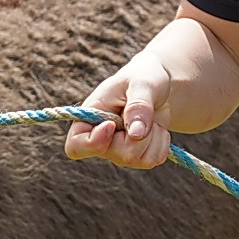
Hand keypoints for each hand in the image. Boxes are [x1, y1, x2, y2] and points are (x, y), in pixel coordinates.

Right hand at [64, 48, 176, 168]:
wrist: (158, 86)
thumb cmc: (143, 78)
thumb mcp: (142, 83)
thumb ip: (138, 105)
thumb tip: (136, 134)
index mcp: (88, 118)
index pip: (76, 146)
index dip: (93, 143)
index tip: (112, 124)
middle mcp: (100, 139)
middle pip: (120, 154)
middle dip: (140, 135)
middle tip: (144, 111)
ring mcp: (118, 151)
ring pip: (138, 160)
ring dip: (153, 138)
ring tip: (149, 117)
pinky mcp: (137, 156)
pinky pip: (153, 160)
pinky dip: (162, 143)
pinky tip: (156, 127)